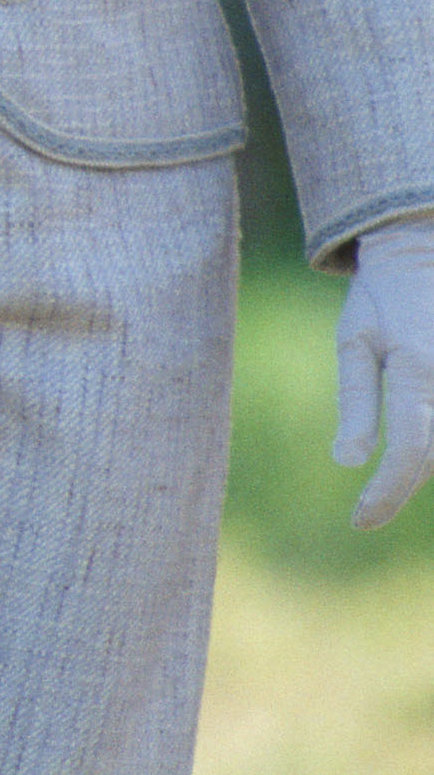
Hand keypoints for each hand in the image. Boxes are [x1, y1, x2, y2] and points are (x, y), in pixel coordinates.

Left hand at [334, 214, 433, 528]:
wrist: (423, 253)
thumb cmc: (381, 298)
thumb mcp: (354, 342)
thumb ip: (356, 404)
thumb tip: (349, 461)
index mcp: (418, 370)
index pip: (409, 452)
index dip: (387, 494)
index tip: (360, 521)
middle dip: (402, 484)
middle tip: (369, 505)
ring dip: (424, 463)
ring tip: (393, 474)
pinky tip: (416, 448)